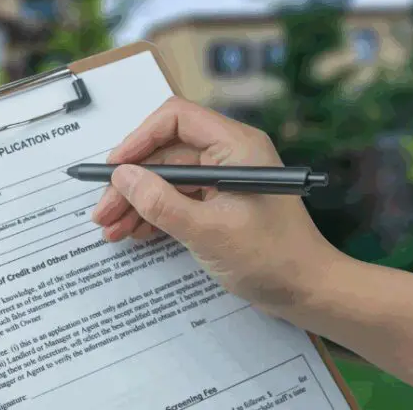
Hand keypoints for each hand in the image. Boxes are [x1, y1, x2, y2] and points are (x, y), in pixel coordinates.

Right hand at [90, 97, 342, 312]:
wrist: (310, 292)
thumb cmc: (272, 258)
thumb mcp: (208, 231)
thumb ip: (161, 203)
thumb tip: (122, 178)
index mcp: (236, 146)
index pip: (176, 119)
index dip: (139, 140)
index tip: (115, 169)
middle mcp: (229, 154)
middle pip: (165, 153)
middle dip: (131, 182)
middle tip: (103, 210)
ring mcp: (224, 179)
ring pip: (167, 178)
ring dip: (137, 201)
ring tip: (111, 228)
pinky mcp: (220, 202)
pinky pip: (178, 198)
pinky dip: (154, 214)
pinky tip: (134, 232)